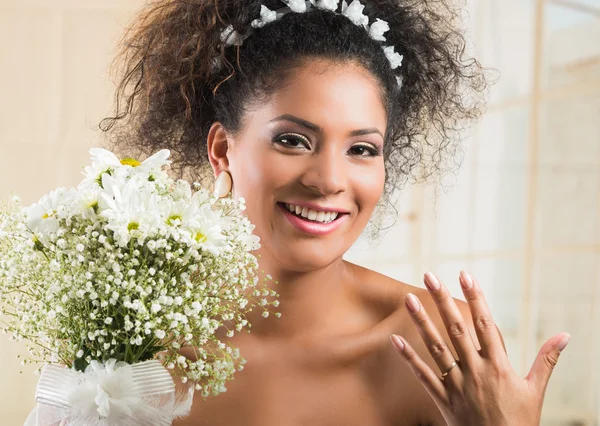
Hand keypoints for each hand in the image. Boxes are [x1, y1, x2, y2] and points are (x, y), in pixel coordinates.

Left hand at [390, 271, 569, 425]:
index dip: (475, 298)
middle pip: (456, 329)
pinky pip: (423, 376)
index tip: (465, 275)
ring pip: (436, 348)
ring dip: (421, 322)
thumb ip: (547, 359)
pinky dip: (409, 358)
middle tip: (429, 276)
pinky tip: (395, 339)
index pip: (485, 324)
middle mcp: (475, 371)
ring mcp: (456, 385)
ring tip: (408, 299)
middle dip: (442, 300)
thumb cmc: (521, 421)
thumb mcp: (536, 390)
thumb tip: (565, 335)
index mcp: (498, 365)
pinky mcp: (443, 399)